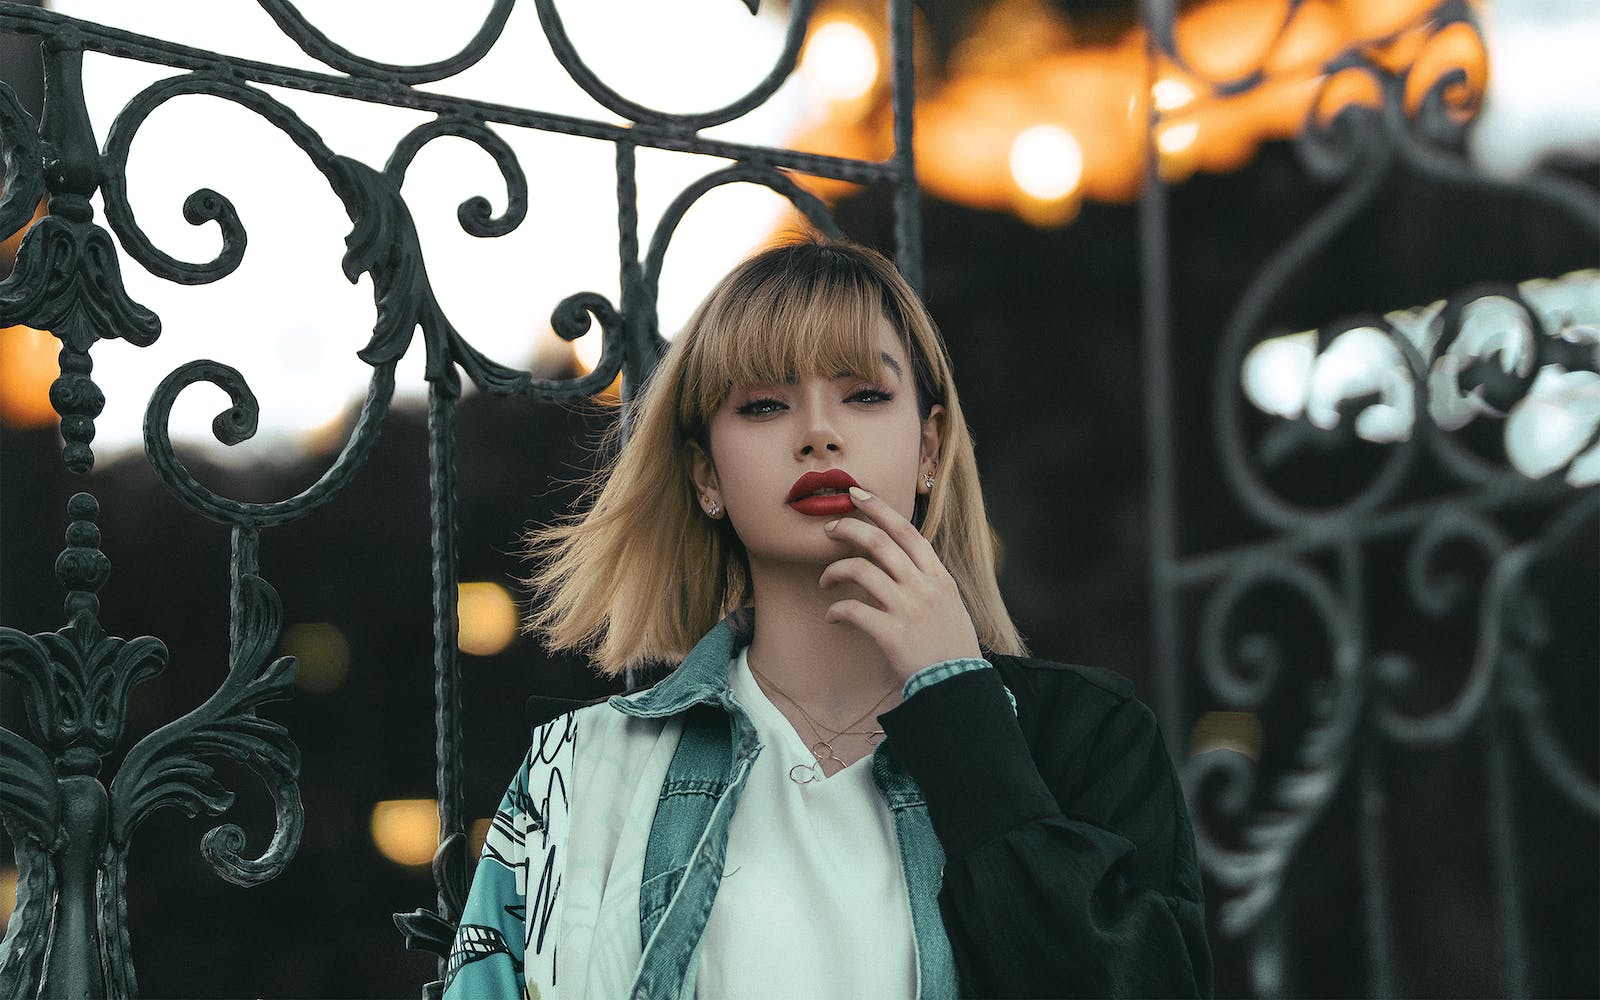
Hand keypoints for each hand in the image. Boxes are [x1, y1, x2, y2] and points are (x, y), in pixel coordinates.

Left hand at [819, 486, 982, 682]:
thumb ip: (928, 581)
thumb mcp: (950, 604)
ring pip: (861, 571)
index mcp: (938, 577)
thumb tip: (902, 561)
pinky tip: (832, 617)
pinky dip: (836, 610)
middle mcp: (923, 587)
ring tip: (824, 580)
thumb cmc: (951, 647)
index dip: (879, 508)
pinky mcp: (892, 634)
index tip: (856, 495)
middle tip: (829, 530)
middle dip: (849, 529)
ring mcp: (908, 609)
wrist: (958, 685)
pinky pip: (853, 610)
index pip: (907, 530)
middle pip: (879, 543)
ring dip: (835, 570)